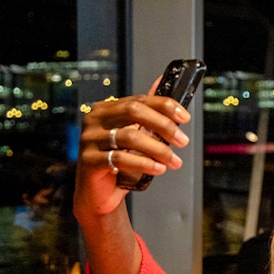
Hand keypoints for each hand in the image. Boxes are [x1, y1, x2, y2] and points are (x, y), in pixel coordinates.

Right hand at [73, 93, 190, 219]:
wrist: (99, 193)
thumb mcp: (135, 134)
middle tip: (182, 140)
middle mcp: (94, 120)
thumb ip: (147, 111)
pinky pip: (120, 158)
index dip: (165, 106)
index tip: (185, 117)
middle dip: (163, 125)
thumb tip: (161, 80)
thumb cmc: (119, 163)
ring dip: (159, 149)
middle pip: (134, 112)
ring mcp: (89, 139)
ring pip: (130, 136)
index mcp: (106, 109)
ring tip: (175, 161)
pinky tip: (158, 169)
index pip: (139, 100)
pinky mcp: (88, 160)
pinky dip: (144, 163)